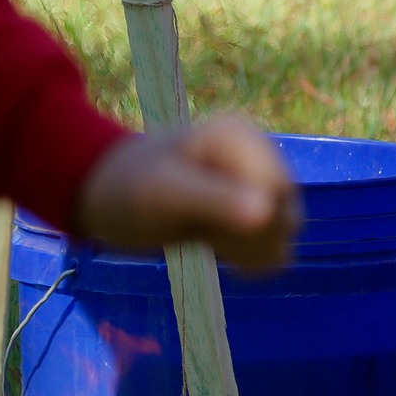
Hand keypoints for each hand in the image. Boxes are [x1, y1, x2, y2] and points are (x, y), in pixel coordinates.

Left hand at [74, 116, 298, 270]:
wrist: (109, 197)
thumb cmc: (127, 188)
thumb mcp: (164, 195)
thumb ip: (214, 200)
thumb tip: (267, 211)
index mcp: (241, 139)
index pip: (280, 190)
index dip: (254, 221)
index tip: (212, 230)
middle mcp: (258, 156)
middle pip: (287, 211)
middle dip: (250, 237)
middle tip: (203, 234)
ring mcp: (259, 183)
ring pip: (286, 229)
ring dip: (251, 248)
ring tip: (207, 239)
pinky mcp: (255, 208)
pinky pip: (277, 242)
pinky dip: (253, 256)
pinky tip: (220, 250)